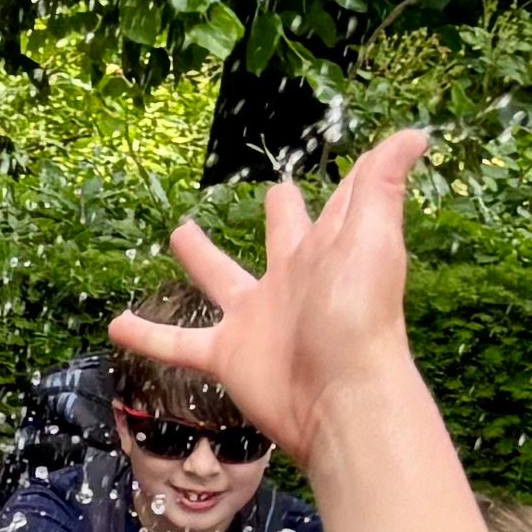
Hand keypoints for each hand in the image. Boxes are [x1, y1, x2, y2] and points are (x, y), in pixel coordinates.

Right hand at [114, 129, 434, 456]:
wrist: (341, 398)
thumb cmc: (360, 315)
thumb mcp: (372, 237)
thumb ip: (381, 184)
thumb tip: (416, 134)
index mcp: (328, 249)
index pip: (342, 204)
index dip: (353, 180)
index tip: (360, 158)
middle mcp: (294, 280)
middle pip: (284, 237)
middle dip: (282, 214)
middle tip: (274, 192)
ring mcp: (258, 319)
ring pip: (220, 280)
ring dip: (200, 258)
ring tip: (179, 234)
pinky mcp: (228, 355)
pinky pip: (178, 344)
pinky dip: (147, 336)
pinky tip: (116, 325)